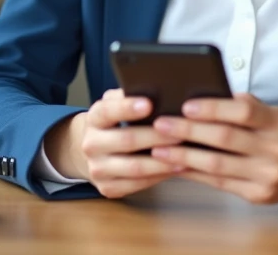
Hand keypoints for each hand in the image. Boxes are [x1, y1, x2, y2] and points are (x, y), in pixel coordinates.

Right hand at [43, 89, 183, 198]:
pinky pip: (137, 185)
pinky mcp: (107, 188)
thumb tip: (159, 88)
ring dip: (162, 162)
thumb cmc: (115, 122)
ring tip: (185, 154)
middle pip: (127, 140)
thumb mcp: (116, 104)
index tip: (149, 104)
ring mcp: (98, 169)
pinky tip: (176, 168)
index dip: (127, 108)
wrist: (93, 151)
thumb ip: (130, 95)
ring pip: (134, 167)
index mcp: (94, 118)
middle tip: (182, 132)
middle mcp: (91, 144)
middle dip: (157, 137)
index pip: (108, 111)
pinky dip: (159, 177)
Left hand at [148, 93, 277, 203]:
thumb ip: (243, 105)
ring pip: (218, 166)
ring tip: (159, 148)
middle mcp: (276, 150)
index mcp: (277, 122)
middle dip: (189, 131)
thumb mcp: (270, 113)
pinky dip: (194, 174)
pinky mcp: (258, 196)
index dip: (213, 108)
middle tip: (161, 124)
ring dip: (184, 156)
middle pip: (225, 139)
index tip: (186, 105)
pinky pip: (219, 184)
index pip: (244, 112)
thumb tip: (202, 97)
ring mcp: (268, 176)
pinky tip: (176, 165)